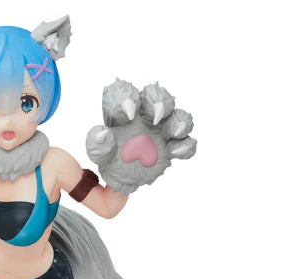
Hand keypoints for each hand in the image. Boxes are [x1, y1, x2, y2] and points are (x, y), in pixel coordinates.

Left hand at [86, 79, 195, 193]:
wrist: (120, 181)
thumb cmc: (109, 160)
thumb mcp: (98, 154)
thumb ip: (96, 144)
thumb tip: (102, 134)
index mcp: (123, 112)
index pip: (125, 93)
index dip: (128, 97)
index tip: (128, 114)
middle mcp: (145, 116)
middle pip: (155, 96)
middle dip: (159, 100)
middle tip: (156, 114)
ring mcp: (162, 130)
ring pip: (177, 115)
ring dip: (179, 120)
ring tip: (174, 132)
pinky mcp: (172, 147)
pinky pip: (186, 142)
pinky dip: (186, 145)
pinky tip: (176, 152)